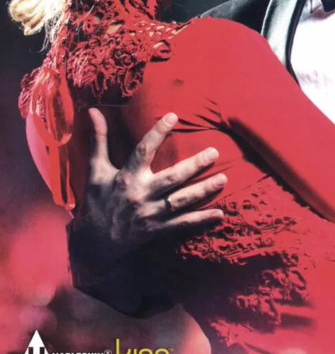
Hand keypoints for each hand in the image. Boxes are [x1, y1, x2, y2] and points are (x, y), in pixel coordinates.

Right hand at [72, 109, 225, 272]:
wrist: (95, 242)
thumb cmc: (97, 200)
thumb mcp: (95, 170)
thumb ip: (99, 140)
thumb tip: (92, 111)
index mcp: (126, 177)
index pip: (143, 151)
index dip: (158, 133)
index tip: (174, 116)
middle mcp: (141, 194)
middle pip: (172, 178)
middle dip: (194, 166)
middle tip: (214, 152)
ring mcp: (151, 214)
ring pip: (181, 201)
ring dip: (203, 190)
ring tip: (224, 179)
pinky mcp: (158, 229)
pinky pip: (183, 224)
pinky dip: (201, 219)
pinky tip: (220, 214)